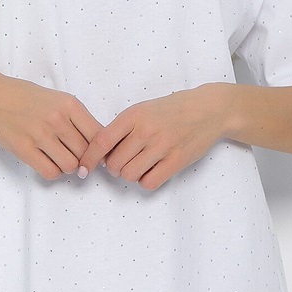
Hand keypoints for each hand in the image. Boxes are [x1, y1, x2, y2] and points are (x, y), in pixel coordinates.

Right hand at [0, 71, 102, 179]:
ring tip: (58, 157)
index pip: (99, 135)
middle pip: (86, 153)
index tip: (98, 155)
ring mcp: (40, 134)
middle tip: (74, 157)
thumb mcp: (57, 99)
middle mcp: (57, 119)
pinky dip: (52, 171)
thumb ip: (77, 119)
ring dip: (67, 166)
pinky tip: (46, 161)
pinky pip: (50, 172)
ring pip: (70, 165)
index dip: (101, 149)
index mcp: (69, 104)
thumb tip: (98, 145)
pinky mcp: (24, 148)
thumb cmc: (26, 97)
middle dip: (83, 159)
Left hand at [78, 85, 227, 189]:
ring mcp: (162, 146)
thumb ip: (122, 129)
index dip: (89, 157)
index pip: (102, 141)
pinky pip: (149, 182)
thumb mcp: (142, 110)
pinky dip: (146, 181)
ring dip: (130, 174)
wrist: (207, 109)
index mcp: (134, 115)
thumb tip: (101, 154)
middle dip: (114, 167)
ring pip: (130, 174)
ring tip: (139, 164)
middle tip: (123, 162)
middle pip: (114, 163)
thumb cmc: (171, 110)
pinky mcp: (177, 160)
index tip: (84, 167)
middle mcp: (146, 130)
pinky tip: (151, 170)